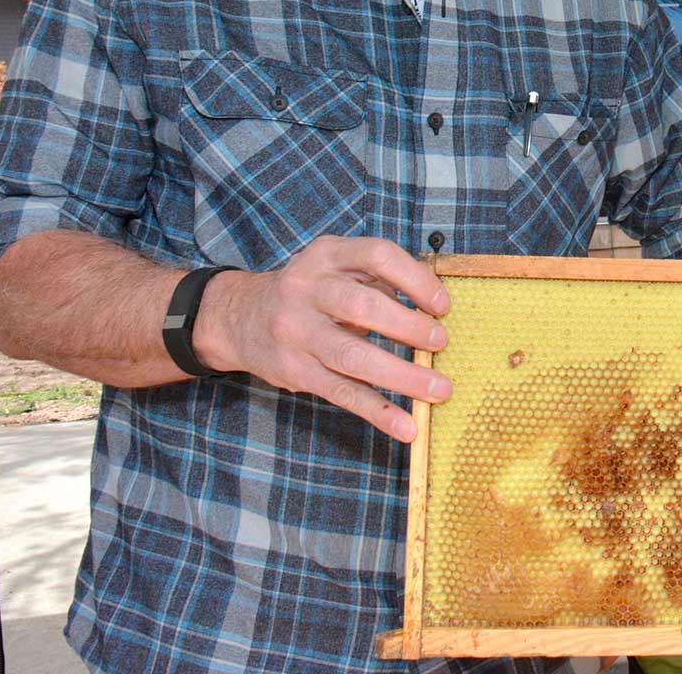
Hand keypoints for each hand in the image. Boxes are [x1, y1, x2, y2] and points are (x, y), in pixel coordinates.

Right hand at [193, 236, 452, 441]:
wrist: (239, 317)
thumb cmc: (310, 291)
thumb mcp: (336, 268)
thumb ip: (378, 281)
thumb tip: (433, 313)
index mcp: (327, 255)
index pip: (376, 256)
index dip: (414, 279)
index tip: (442, 304)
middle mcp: (307, 290)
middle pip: (362, 306)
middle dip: (408, 327)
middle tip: (441, 342)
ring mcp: (297, 333)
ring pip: (353, 356)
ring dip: (401, 376)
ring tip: (439, 389)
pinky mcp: (296, 372)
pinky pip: (342, 393)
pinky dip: (378, 411)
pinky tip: (406, 426)